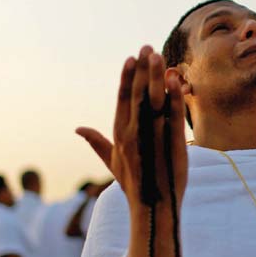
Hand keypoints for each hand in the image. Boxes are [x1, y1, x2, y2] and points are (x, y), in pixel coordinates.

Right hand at [76, 47, 187, 256]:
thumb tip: (78, 128)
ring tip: (159, 56)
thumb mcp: (113, 163)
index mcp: (120, 136)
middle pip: (137, 95)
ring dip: (156, 77)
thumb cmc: (134, 186)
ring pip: (154, 102)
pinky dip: (174, 99)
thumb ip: (97, 143)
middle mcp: (133, 135)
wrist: (154, 210)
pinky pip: (172, 118)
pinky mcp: (171, 147)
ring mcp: (152, 140)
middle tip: (147, 47)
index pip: (122, 100)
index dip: (127, 78)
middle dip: (142, 69)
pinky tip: (176, 81)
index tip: (130, 58)